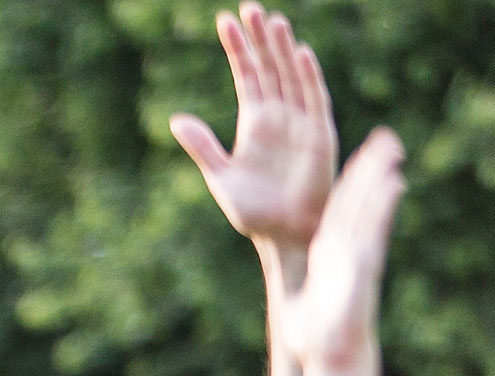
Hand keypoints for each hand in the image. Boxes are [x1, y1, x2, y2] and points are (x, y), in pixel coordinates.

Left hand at [170, 7, 336, 251]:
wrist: (283, 235)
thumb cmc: (254, 211)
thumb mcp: (221, 178)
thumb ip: (202, 148)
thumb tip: (176, 119)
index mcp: (254, 123)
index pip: (247, 76)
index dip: (237, 50)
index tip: (225, 22)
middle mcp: (279, 116)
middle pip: (269, 68)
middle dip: (259, 39)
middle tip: (249, 8)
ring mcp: (301, 122)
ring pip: (291, 76)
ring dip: (282, 50)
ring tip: (272, 21)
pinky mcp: (319, 135)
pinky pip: (314, 100)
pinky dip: (308, 78)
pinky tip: (299, 55)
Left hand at [275, 130, 401, 372]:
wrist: (329, 359)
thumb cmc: (314, 341)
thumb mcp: (298, 310)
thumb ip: (297, 299)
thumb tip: (292, 304)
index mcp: (328, 256)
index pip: (338, 211)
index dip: (347, 186)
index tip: (355, 161)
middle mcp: (345, 250)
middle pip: (358, 200)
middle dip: (369, 169)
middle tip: (384, 138)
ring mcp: (357, 255)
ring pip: (370, 208)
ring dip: (380, 177)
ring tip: (391, 146)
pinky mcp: (364, 265)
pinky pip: (374, 230)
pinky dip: (383, 208)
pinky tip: (393, 183)